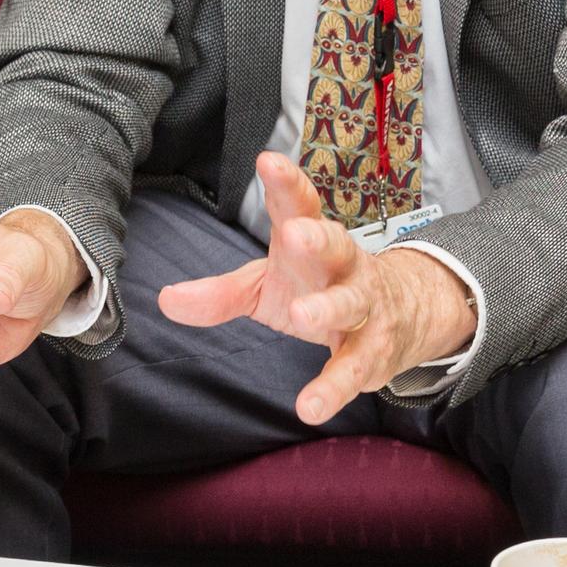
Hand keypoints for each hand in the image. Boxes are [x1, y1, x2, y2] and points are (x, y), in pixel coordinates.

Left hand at [155, 152, 478, 424]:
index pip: (300, 205)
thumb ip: (220, 294)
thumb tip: (165, 299)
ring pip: (350, 303)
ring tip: (304, 316)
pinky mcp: (374, 349)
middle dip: (317, 238)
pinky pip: (354, 368)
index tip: (269, 160)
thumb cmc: (319, 287)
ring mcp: (364, 306)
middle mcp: (343, 266)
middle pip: (335, 245)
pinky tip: (309, 407)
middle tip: (294, 234)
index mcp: (312, 242)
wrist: (400, 315)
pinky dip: (332, 388)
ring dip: (329, 308)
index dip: (286, 184)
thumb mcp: (266, 286)